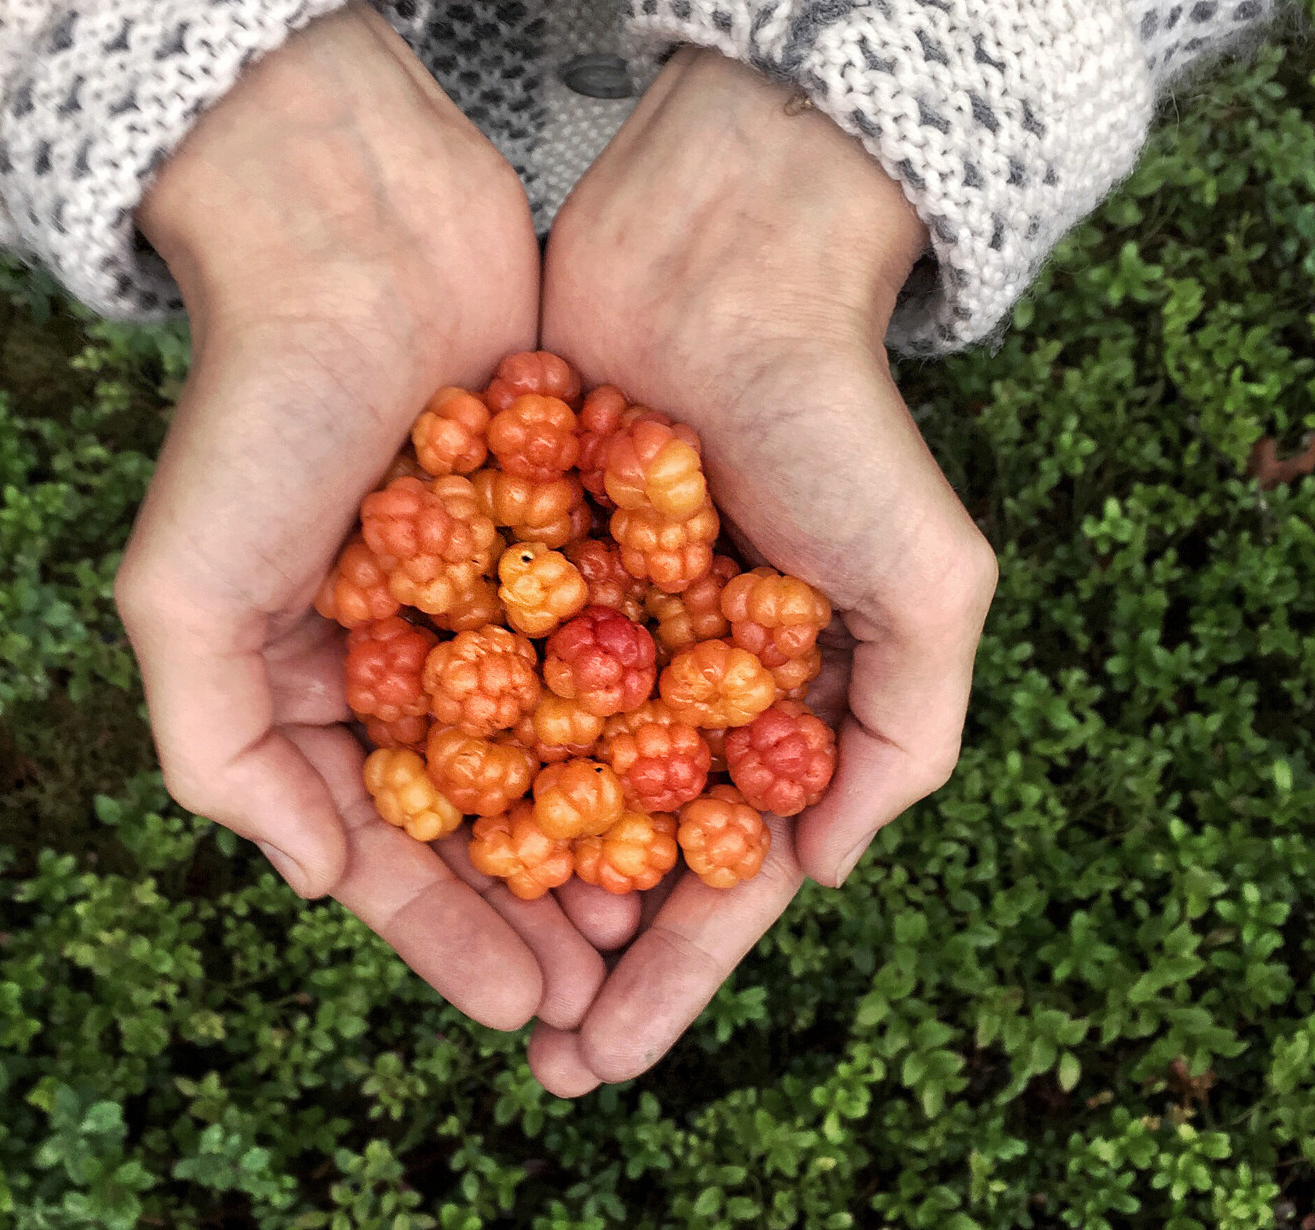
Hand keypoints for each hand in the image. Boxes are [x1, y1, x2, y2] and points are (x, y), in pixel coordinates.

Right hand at [117, 4, 605, 1034]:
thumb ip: (222, 753)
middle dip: (535, 908)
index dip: (443, 934)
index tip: (518, 1011)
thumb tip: (323, 881)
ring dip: (606, 834)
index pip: (385, 844)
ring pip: (563, 746)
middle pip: (484, 814)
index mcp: (310, 681)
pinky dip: (658, 718)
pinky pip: (621, 646)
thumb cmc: (256, 412)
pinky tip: (713, 785)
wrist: (356, 232)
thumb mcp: (186, 594)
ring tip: (666, 919)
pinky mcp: (570, 527)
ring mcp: (492, 590)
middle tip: (606, 994)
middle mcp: (405, 650)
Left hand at [533, 48, 998, 1092]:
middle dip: (576, 954)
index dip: (674, 976)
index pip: (719, 872)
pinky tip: (388, 830)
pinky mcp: (505, 556)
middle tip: (526, 1052)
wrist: (720, 253)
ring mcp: (584, 623)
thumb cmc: (837, 415)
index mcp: (772, 703)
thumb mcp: (926, 579)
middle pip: (614, 850)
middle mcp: (673, 678)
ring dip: (498, 881)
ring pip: (529, 782)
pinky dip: (434, 753)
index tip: (608, 1062)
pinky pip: (462, 678)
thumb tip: (821, 874)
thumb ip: (909, 733)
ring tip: (458, 970)